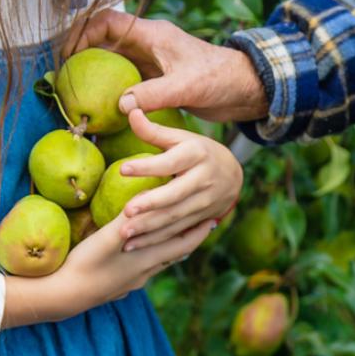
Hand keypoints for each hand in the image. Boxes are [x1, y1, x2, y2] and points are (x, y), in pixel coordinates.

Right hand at [1, 209, 214, 328]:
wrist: (61, 298)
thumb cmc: (84, 266)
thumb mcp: (106, 238)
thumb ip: (128, 218)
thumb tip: (148, 195)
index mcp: (147, 261)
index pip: (181, 245)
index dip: (198, 232)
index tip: (214, 219)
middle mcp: (143, 274)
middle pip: (173, 256)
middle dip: (188, 239)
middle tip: (203, 225)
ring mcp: (130, 283)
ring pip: (157, 265)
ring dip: (169, 250)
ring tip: (176, 238)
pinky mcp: (115, 288)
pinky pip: (140, 271)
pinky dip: (149, 259)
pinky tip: (141, 257)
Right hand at [65, 9, 267, 121]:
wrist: (244, 89)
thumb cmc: (220, 79)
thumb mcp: (186, 86)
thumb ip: (154, 94)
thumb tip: (121, 104)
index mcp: (154, 34)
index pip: (109, 22)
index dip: (84, 32)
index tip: (67, 53)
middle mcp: (149, 45)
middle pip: (105, 40)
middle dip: (81, 53)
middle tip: (63, 75)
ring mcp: (152, 62)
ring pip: (113, 61)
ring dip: (94, 71)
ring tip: (75, 90)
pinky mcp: (157, 80)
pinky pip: (125, 79)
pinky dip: (110, 88)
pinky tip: (101, 106)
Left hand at [116, 109, 242, 250]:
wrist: (232, 175)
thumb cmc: (197, 152)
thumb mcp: (180, 138)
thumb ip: (154, 131)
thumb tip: (130, 110)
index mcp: (196, 154)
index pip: (169, 161)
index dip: (147, 166)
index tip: (122, 169)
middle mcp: (204, 179)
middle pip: (175, 194)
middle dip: (151, 205)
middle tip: (126, 212)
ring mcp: (205, 201)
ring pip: (175, 217)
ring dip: (149, 228)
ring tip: (124, 234)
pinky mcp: (202, 219)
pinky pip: (177, 232)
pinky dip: (155, 241)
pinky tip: (133, 246)